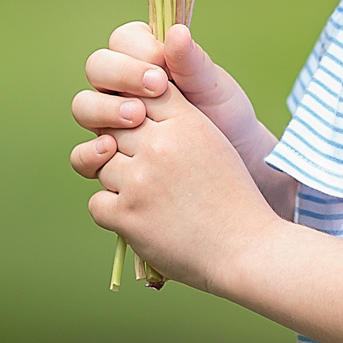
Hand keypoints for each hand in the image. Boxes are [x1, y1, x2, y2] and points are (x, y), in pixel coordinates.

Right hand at [69, 24, 283, 202]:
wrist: (233, 158)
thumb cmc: (221, 112)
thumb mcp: (211, 86)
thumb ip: (191, 62)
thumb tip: (176, 33)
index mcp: (143, 57)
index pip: (122, 40)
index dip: (137, 52)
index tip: (163, 70)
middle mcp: (120, 85)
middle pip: (97, 67)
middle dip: (120, 76)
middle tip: (154, 91)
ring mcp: (109, 119)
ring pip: (83, 106)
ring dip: (104, 109)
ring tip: (136, 118)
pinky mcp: (108, 155)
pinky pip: (82, 154)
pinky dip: (89, 152)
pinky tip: (109, 151)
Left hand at [86, 76, 280, 289]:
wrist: (245, 249)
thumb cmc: (232, 198)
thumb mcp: (213, 143)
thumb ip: (178, 121)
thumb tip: (133, 108)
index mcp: (185, 122)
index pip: (140, 94)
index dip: (136, 111)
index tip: (146, 130)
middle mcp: (159, 146)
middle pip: (114, 127)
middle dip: (125, 148)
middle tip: (149, 171)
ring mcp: (140, 181)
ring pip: (102, 165)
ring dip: (119, 182)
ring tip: (151, 198)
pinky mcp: (126, 215)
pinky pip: (97, 202)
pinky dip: (113, 213)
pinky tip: (140, 218)